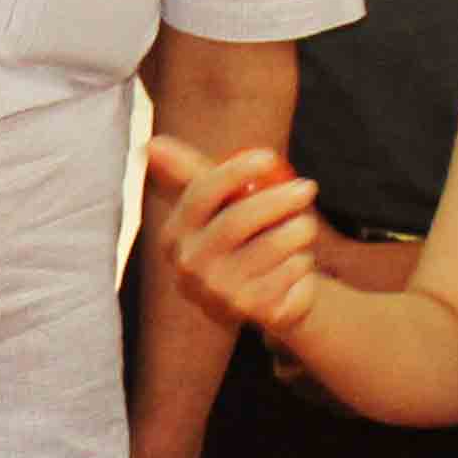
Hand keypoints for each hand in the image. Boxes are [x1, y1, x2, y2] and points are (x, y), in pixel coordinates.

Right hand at [142, 138, 324, 343]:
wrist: (263, 299)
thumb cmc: (239, 239)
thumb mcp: (216, 204)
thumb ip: (188, 172)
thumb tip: (150, 145)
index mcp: (175, 235)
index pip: (200, 194)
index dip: (234, 172)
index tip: (269, 157)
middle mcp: (189, 267)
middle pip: (236, 221)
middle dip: (277, 200)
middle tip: (307, 188)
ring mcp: (219, 293)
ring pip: (271, 247)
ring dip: (300, 230)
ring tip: (305, 227)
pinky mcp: (252, 311)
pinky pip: (290, 272)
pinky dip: (303, 262)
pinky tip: (298, 262)